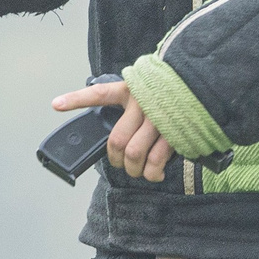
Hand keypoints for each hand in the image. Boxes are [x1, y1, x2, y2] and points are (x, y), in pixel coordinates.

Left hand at [53, 79, 172, 182]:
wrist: (202, 85)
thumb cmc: (172, 92)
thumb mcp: (147, 88)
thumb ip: (130, 104)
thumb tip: (120, 136)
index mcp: (131, 90)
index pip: (100, 94)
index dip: (76, 99)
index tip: (56, 105)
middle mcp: (142, 103)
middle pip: (117, 141)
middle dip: (116, 159)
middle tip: (120, 163)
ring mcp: (158, 119)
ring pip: (135, 154)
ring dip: (134, 169)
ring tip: (138, 170)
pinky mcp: (174, 133)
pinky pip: (157, 160)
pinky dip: (153, 173)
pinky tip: (156, 173)